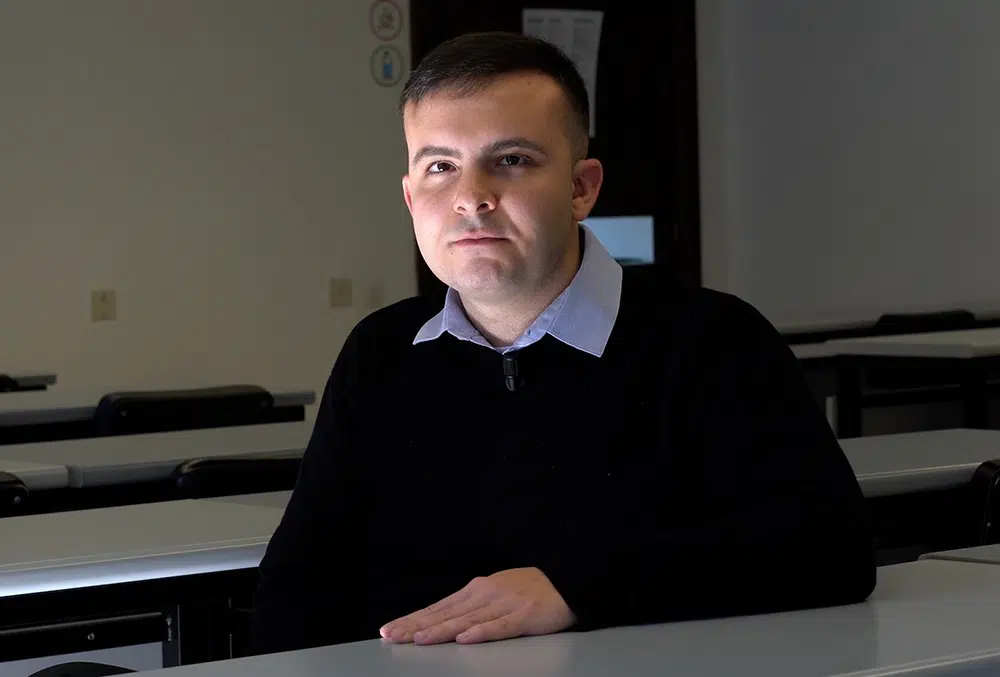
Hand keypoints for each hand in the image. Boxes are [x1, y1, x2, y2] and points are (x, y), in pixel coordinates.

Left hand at [379, 567, 575, 644]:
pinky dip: (482, 632)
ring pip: (467, 620)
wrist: (567, 582)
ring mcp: (505, 604)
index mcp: (476, 590)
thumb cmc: (528, 591)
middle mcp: (486, 594)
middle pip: (445, 613)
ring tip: (419, 639)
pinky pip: (501, 626)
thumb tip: (439, 621)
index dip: (412, 619)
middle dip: (416, 626)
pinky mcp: (525, 615)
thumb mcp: (494, 593)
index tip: (390, 629)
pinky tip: (466, 639)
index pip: (438, 607)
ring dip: (441, 630)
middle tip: (393, 636)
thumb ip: (470, 607)